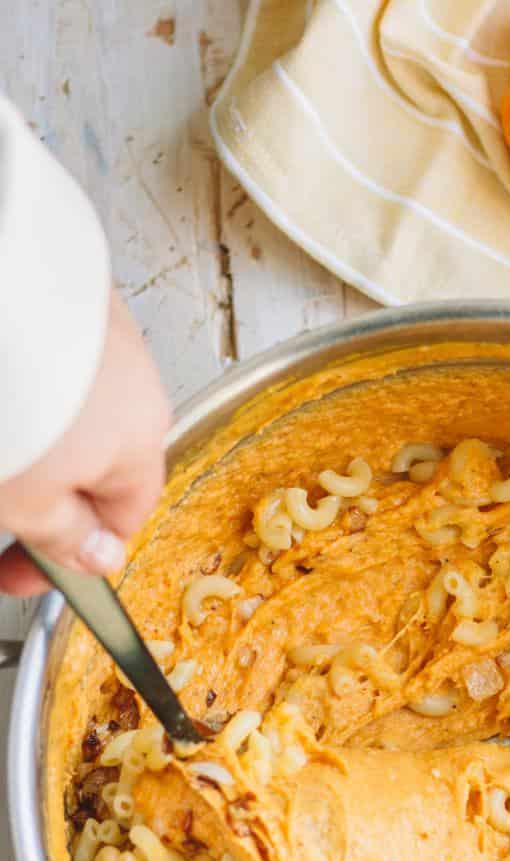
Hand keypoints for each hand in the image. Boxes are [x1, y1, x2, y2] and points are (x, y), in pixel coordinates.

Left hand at [0, 291, 170, 595]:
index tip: (15, 569)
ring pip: (65, 407)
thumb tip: (99, 559)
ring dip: (27, 435)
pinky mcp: (64, 289)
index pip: (122, 519)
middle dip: (38, 488)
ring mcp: (104, 330)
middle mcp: (137, 383)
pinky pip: (47, 358)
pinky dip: (23, 378)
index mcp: (143, 442)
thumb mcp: (27, 499)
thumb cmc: (15, 395)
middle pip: (91, 459)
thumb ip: (66, 537)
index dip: (66, 554)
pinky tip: (2, 382)